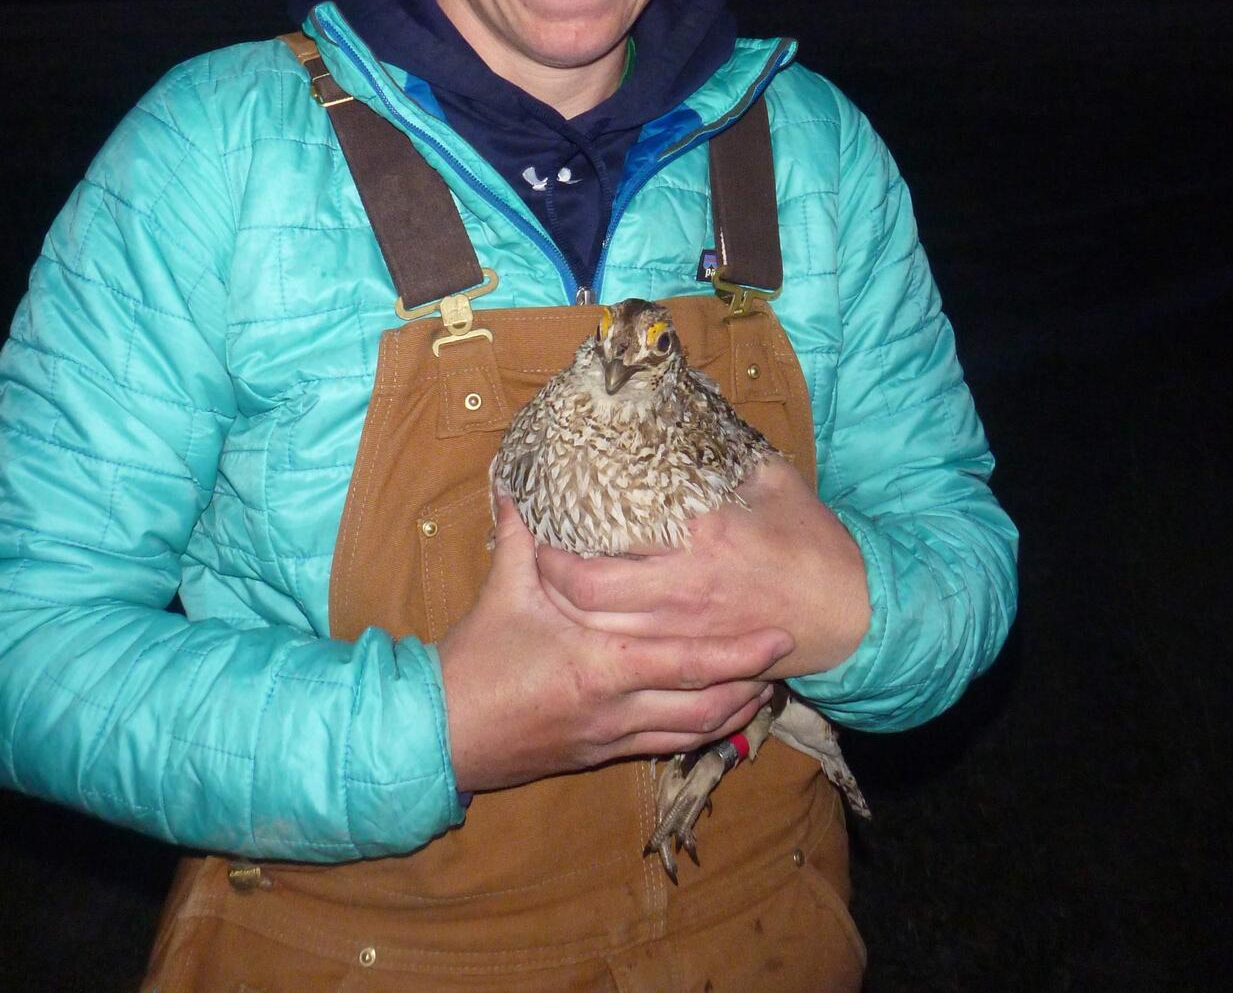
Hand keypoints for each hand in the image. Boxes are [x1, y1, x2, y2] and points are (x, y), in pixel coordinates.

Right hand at [437, 495, 794, 793]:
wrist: (444, 732)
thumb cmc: (478, 658)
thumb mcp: (504, 587)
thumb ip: (522, 531)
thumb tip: (520, 478)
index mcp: (601, 663)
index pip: (688, 661)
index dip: (739, 651)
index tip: (779, 630)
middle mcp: (617, 707)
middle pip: (705, 702)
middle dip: (751, 681)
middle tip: (789, 656)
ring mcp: (612, 737)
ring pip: (692, 731)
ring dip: (734, 710)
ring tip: (766, 684)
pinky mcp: (602, 755)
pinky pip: (666, 746)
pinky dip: (700, 732)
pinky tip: (719, 716)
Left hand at [534, 457, 869, 678]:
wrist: (852, 611)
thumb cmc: (811, 539)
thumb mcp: (770, 477)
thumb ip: (721, 448)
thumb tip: (679, 409)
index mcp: (700, 533)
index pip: (605, 532)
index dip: (563, 523)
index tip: (546, 504)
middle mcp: (683, 586)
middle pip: (584, 590)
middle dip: (548, 573)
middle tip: (538, 550)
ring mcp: (687, 631)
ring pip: (598, 630)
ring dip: (566, 609)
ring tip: (550, 583)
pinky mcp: (697, 660)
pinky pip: (631, 655)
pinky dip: (601, 637)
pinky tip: (592, 620)